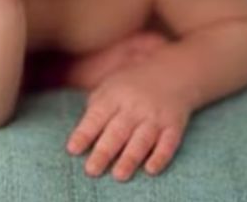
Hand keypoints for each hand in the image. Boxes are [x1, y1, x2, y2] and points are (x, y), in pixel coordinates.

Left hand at [66, 62, 190, 180]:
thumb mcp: (110, 86)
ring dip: (130, 158)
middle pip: (117, 131)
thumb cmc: (132, 84)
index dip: (84, 133)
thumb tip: (82, 135)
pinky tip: (150, 170)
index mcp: (114, 95)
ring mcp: (155, 116)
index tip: (72, 149)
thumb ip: (95, 107)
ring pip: (141, 140)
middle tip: (91, 170)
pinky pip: (168, 143)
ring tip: (118, 175)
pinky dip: (160, 157)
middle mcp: (135, 106)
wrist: (171, 71)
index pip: (96, 116)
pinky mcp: (174, 125)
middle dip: (104, 152)